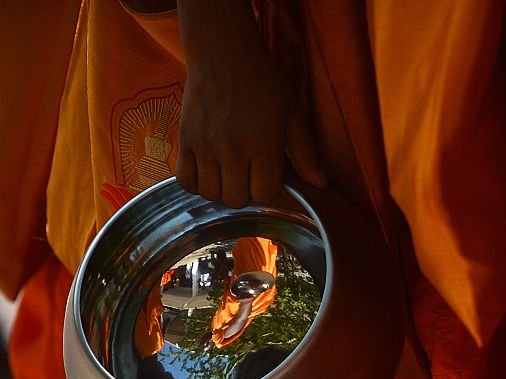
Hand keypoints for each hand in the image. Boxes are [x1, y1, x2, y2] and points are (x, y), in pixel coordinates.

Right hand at [176, 0, 325, 207]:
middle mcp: (233, 149)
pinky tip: (208, 170)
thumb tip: (320, 184)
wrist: (224, 52)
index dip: (268, 188)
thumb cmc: (264, 83)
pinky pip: (186, 180)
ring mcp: (205, 145)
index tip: (267, 173)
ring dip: (221, 189)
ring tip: (228, 171)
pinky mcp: (184, 139)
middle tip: (247, 173)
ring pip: (211, 194)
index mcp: (264, 145)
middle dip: (245, 191)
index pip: (265, 194)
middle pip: (237, 199)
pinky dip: (196, 182)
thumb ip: (305, 153)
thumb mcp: (292, 114)